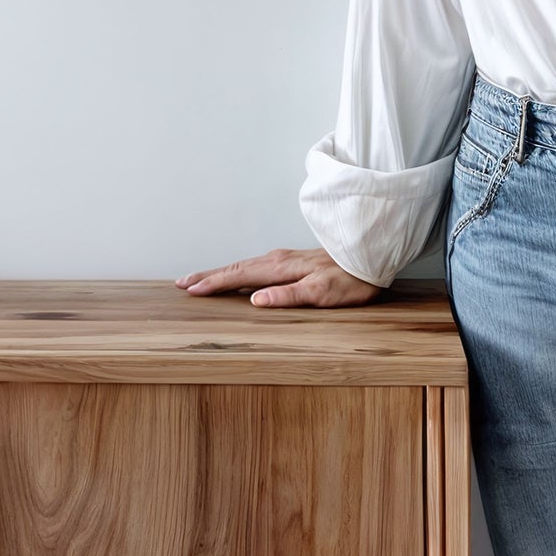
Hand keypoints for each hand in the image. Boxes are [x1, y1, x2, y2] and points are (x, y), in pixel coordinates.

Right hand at [175, 247, 384, 306]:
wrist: (372, 256)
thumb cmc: (351, 279)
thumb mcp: (322, 293)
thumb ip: (288, 296)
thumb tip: (255, 300)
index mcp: (280, 268)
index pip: (239, 276)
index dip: (213, 284)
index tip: (191, 290)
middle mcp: (278, 259)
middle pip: (236, 267)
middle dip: (208, 275)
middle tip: (183, 283)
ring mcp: (285, 258)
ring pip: (244, 265)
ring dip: (221, 272)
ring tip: (202, 279)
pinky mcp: (293, 261)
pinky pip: (256, 265)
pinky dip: (238, 270)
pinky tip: (239, 275)